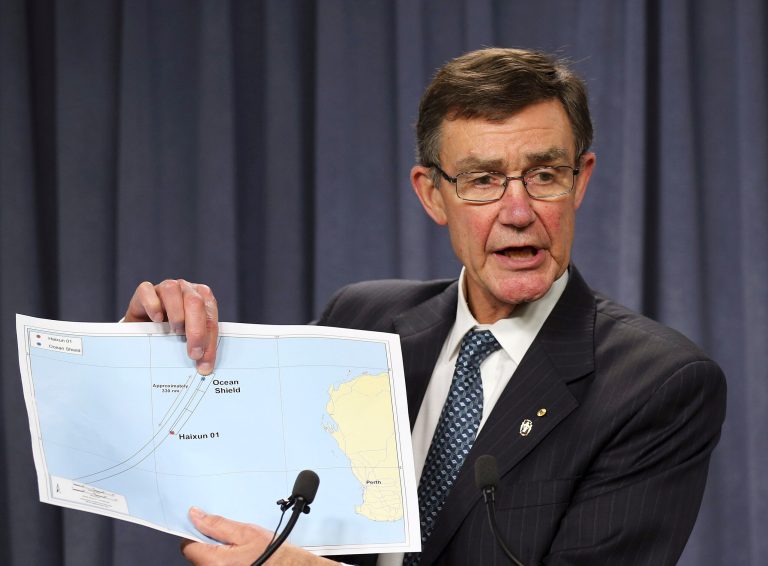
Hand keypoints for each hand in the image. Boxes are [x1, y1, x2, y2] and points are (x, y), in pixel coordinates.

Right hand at [124, 279, 217, 373]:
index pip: (210, 318)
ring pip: (173, 291)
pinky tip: (156, 319)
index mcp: (203, 298)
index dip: (210, 341)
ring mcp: (165, 287)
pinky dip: (152, 304)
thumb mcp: (187, 337)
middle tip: (193, 353)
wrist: (144, 327)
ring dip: (177, 313)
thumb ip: (198, 344)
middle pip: (195, 302)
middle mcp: (186, 289)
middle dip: (197, 330)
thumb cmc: (170, 331)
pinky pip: (147, 290)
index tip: (205, 363)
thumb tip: (204, 367)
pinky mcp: (144, 291)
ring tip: (176, 332)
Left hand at [181, 507, 331, 564]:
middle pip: (196, 554)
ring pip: (206, 561)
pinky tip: (238, 556)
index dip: (196, 533)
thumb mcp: (246, 531)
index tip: (208, 527)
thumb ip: (217, 524)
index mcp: (214, 561)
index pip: (188, 545)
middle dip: (208, 542)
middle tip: (229, 537)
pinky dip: (223, 559)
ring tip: (237, 547)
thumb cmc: (272, 552)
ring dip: (216, 551)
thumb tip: (195, 515)